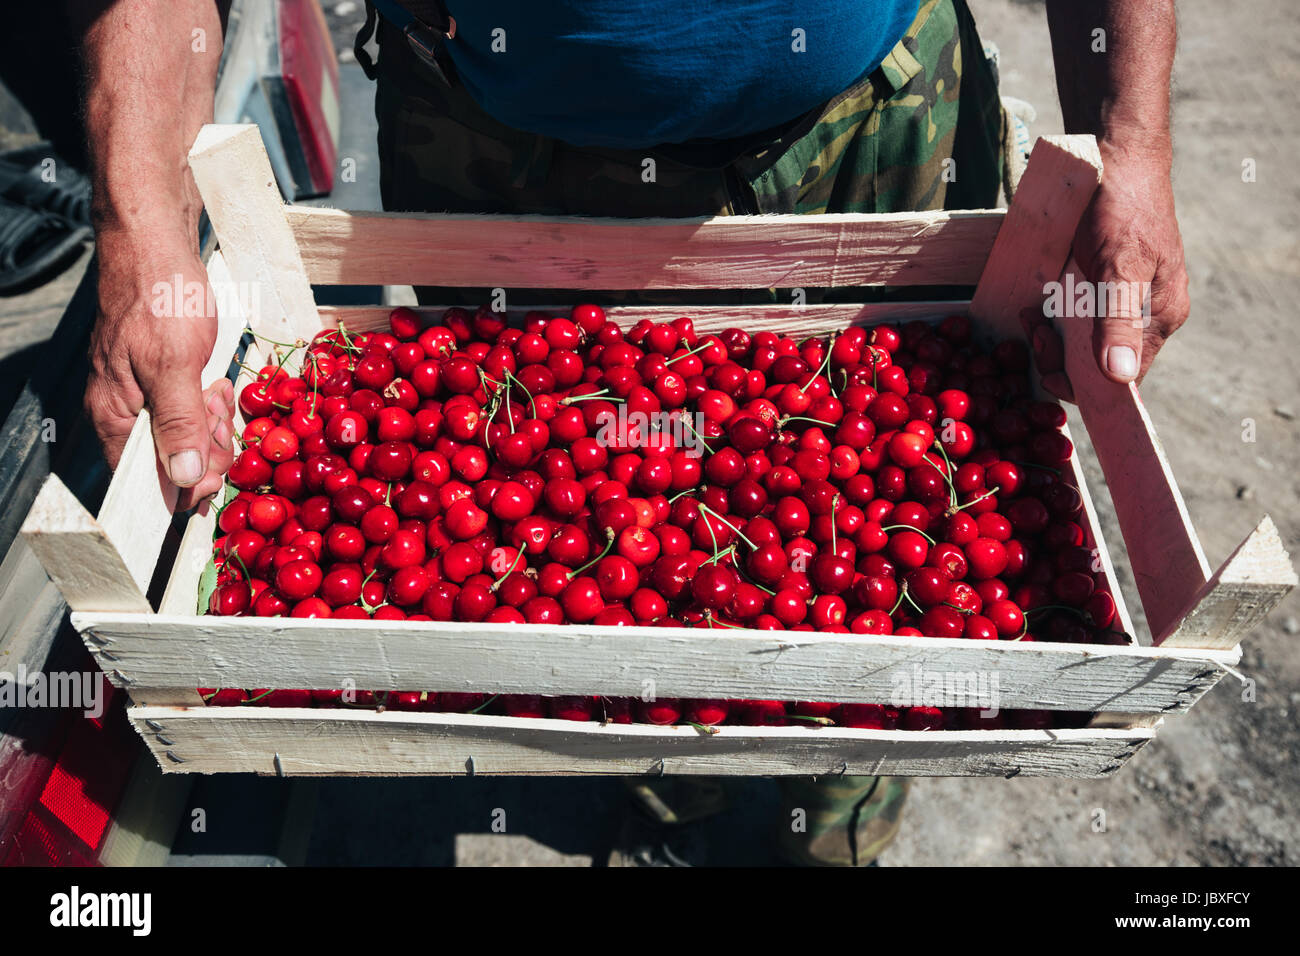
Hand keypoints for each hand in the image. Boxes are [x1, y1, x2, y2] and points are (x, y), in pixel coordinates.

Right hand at [85, 232, 234, 510]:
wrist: (158, 242)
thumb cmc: (160, 296)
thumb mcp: (174, 364)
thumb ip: (177, 423)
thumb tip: (181, 478)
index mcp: (116, 415)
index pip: (145, 480)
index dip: (184, 485)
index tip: (216, 474)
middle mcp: (126, 410)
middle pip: (172, 460)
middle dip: (205, 446)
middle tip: (219, 416)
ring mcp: (146, 392)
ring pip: (187, 433)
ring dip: (212, 421)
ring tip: (218, 389)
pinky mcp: (166, 375)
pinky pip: (192, 406)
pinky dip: (211, 400)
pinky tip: (219, 382)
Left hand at [1027, 141, 1190, 400]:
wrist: (1114, 156)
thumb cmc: (1122, 206)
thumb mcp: (1117, 265)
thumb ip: (1119, 320)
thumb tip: (1120, 376)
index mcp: (1160, 317)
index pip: (1124, 381)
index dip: (1083, 383)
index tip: (1048, 359)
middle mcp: (1143, 316)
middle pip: (1096, 368)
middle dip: (1058, 358)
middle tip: (1034, 329)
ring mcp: (1118, 302)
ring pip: (1078, 346)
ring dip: (1049, 338)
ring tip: (1032, 312)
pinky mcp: (1095, 288)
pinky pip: (1070, 320)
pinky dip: (1048, 318)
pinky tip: (1035, 303)